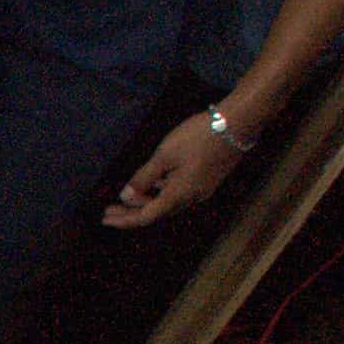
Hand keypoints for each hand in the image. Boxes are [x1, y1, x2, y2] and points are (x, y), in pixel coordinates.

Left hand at [105, 110, 248, 230]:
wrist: (238, 124)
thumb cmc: (198, 137)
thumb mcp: (165, 155)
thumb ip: (144, 177)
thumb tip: (126, 197)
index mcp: (179, 195)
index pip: (146, 216)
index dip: (124, 220)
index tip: (105, 219)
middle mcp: (191, 199)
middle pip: (157, 212)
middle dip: (131, 212)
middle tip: (109, 210)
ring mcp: (202, 190)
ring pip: (168, 203)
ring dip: (146, 202)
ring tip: (125, 198)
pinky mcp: (208, 181)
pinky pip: (179, 193)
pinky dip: (160, 192)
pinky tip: (151, 184)